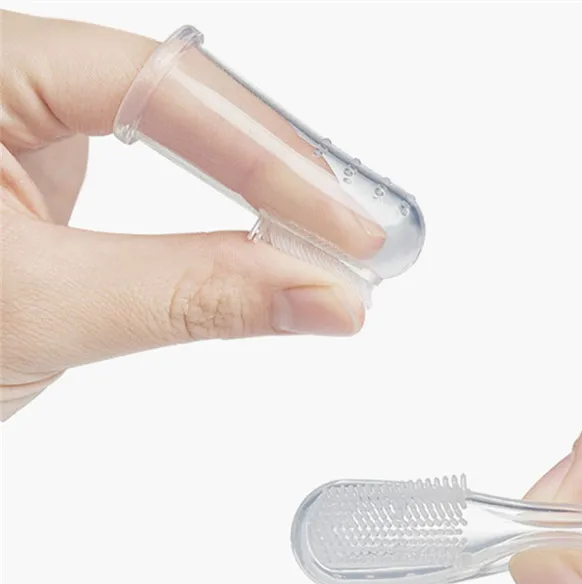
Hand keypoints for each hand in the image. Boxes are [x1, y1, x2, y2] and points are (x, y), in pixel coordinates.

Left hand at [0, 11, 367, 420]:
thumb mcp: (41, 314)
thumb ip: (193, 296)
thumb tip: (324, 298)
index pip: (155, 88)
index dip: (267, 160)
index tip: (345, 231)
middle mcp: (4, 82)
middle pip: (177, 100)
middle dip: (275, 175)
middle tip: (357, 238)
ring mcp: (22, 126)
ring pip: (173, 137)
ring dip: (255, 193)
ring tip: (326, 242)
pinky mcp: (42, 176)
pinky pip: (154, 180)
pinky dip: (217, 219)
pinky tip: (264, 243)